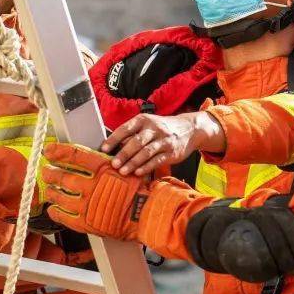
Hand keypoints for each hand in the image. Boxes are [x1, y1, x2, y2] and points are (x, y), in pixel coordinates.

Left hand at [41, 140, 148, 239]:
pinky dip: (56, 212)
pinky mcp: (87, 222)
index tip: (49, 150)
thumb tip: (88, 158)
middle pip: (62, 176)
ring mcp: (87, 205)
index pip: (74, 155)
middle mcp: (92, 185)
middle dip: (50, 173)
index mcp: (102, 168)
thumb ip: (104, 164)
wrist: (146, 214)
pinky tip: (53, 209)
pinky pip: (64, 217)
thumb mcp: (123, 168)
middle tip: (45, 171)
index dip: (58, 151)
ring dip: (52, 192)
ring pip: (60, 196)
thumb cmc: (138, 191)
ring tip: (49, 190)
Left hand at [103, 110, 224, 177]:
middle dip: (124, 154)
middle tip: (114, 164)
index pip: (126, 129)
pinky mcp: (172, 152)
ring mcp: (164, 141)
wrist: (189, 129)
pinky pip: (157, 161)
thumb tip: (114, 147)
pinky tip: (138, 173)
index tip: (104, 149)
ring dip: (133, 163)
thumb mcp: (148, 124)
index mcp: (144, 120)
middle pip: (137, 142)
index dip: (114, 139)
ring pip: (147, 152)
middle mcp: (154, 129)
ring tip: (123, 171)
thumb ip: (133, 133)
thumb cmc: (163, 128)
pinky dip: (147, 167)